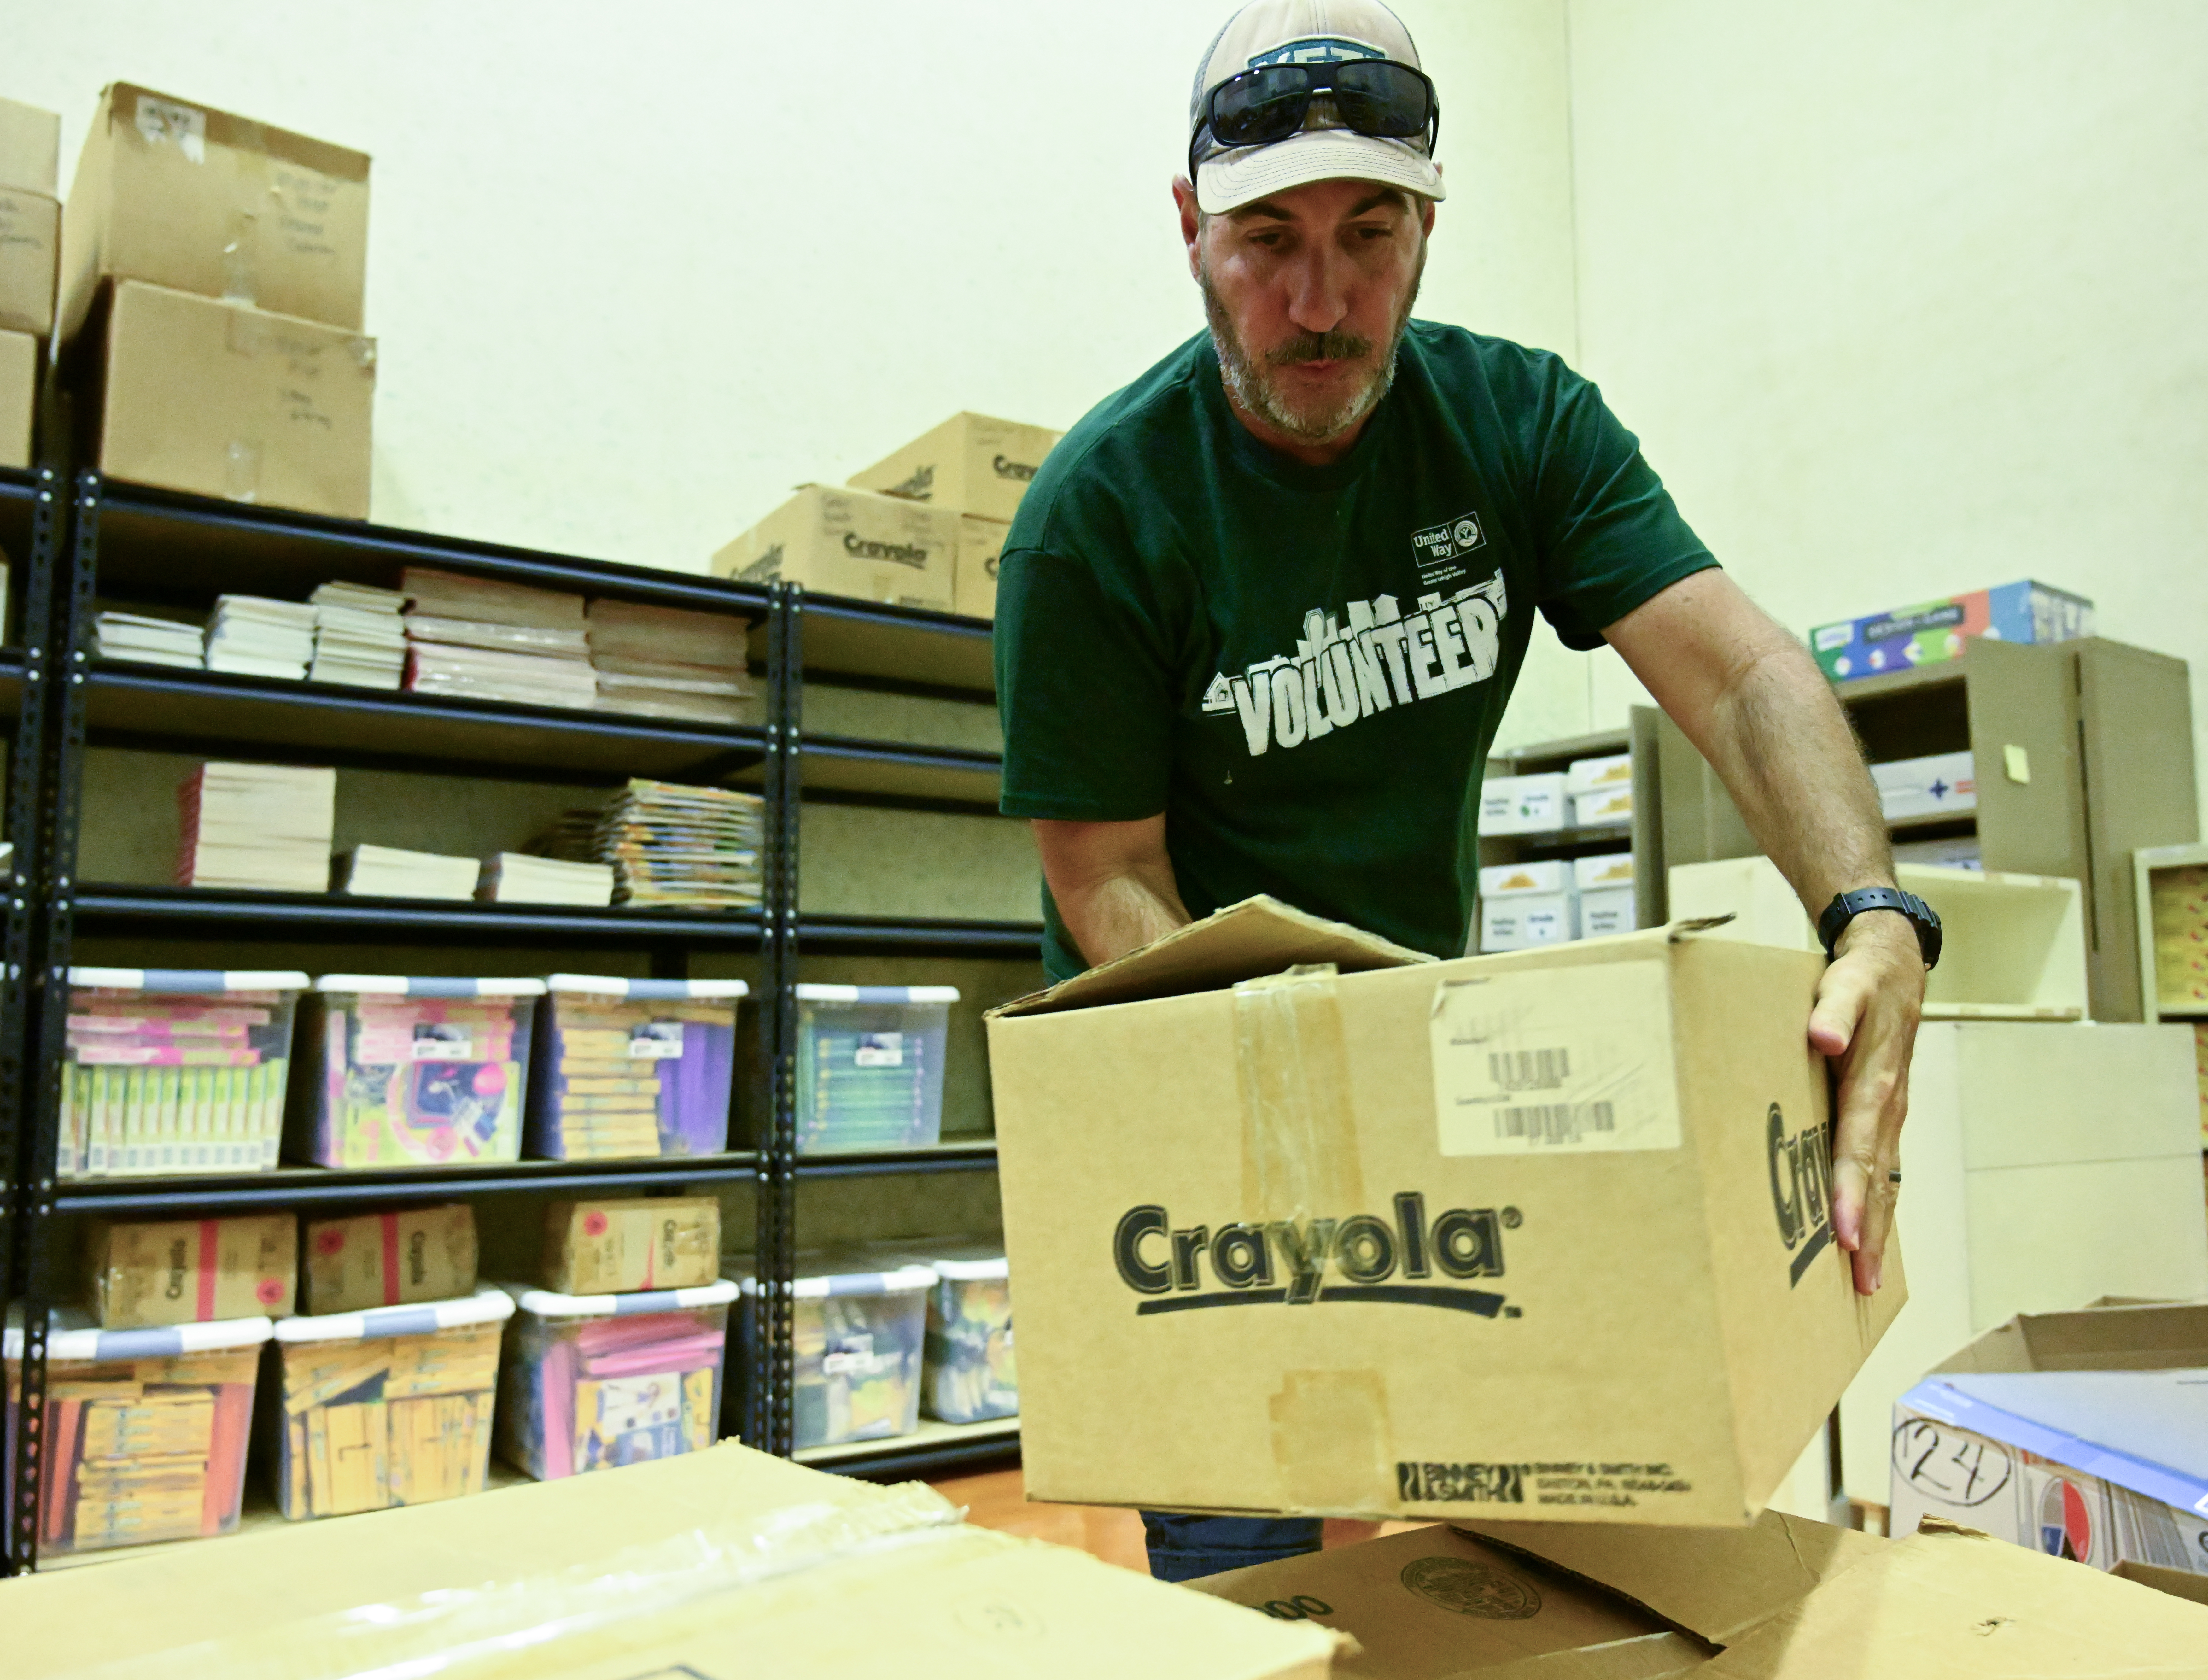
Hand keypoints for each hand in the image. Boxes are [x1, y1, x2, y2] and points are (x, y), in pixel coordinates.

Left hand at [1806, 909, 1924, 1294]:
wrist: (1893, 964)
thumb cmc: (1863, 979)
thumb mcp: (1845, 983)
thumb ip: (1832, 1009)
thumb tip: (1825, 1039)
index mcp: (1875, 1085)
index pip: (1859, 1149)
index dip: (1849, 1192)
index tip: (1841, 1233)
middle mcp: (1887, 1108)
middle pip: (1877, 1180)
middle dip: (1867, 1232)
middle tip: (1859, 1283)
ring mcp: (1889, 1116)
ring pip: (1884, 1182)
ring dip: (1875, 1229)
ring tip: (1864, 1279)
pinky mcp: (1883, 1116)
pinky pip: (1882, 1169)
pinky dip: (1875, 1205)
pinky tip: (1863, 1233)